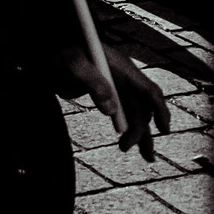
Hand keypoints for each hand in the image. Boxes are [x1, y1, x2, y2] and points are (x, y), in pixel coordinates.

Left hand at [59, 44, 170, 158]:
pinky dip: (131, 130)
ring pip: (137, 115)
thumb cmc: (62, 55)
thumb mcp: (75, 66)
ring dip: (142, 135)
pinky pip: (125, 116)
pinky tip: (131, 144)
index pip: (149, 90)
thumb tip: (110, 111)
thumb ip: (93, 84)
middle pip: (142, 108)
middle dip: (141, 130)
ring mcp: (118, 89)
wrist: (49, 56)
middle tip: (124, 146)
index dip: (159, 110)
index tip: (163, 130)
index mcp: (123, 69)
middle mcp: (125, 80)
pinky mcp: (109, 98)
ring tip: (147, 158)